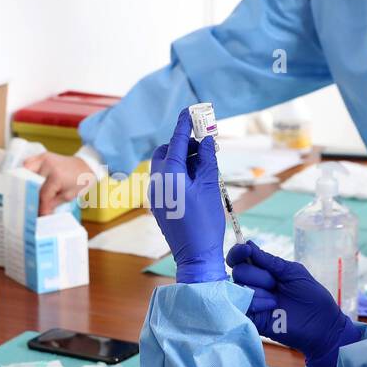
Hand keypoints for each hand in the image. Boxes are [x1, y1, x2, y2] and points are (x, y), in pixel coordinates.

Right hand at [21, 152, 96, 214]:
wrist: (86, 166)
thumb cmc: (80, 181)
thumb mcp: (69, 196)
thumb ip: (52, 204)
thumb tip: (41, 213)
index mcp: (56, 176)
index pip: (43, 195)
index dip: (40, 207)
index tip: (39, 215)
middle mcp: (48, 165)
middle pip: (31, 182)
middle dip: (30, 194)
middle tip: (32, 204)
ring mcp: (44, 158)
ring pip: (25, 170)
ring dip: (26, 181)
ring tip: (29, 191)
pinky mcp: (42, 155)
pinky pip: (28, 162)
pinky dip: (27, 171)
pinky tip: (31, 180)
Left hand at [147, 109, 225, 283]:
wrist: (195, 256)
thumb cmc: (205, 223)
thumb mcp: (210, 187)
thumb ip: (207, 160)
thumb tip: (205, 140)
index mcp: (169, 175)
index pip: (176, 142)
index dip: (185, 125)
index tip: (191, 110)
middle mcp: (157, 182)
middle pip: (166, 152)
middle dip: (183, 144)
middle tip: (205, 146)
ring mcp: (156, 194)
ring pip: (165, 165)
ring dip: (182, 159)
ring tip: (205, 164)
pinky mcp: (159, 203)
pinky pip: (166, 179)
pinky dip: (179, 172)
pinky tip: (197, 179)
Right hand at [226, 241, 363, 366]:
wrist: (321, 326)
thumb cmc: (312, 297)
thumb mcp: (293, 272)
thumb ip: (270, 261)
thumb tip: (248, 244)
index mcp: (263, 271)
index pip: (239, 258)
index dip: (238, 253)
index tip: (246, 250)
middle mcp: (253, 285)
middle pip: (239, 271)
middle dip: (259, 275)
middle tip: (276, 285)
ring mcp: (251, 302)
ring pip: (239, 287)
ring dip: (260, 291)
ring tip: (276, 301)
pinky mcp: (251, 319)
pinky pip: (242, 306)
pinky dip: (256, 304)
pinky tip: (270, 308)